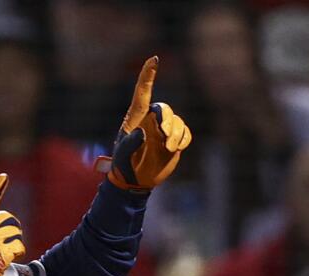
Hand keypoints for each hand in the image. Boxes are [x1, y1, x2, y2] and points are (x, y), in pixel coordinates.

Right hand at [0, 174, 25, 275]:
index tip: (3, 177)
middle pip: (8, 218)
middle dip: (11, 229)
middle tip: (8, 240)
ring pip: (16, 231)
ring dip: (16, 241)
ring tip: (8, 251)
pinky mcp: (3, 252)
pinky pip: (19, 246)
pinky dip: (18, 251)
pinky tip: (12, 257)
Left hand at [96, 56, 191, 191]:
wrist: (135, 182)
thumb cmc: (124, 166)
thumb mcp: (122, 155)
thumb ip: (130, 143)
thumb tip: (143, 131)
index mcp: (135, 118)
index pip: (142, 93)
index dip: (148, 75)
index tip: (154, 59)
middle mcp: (150, 121)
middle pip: (164, 109)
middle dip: (168, 121)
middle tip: (165, 137)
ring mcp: (163, 131)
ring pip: (177, 122)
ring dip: (176, 134)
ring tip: (169, 149)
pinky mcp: (174, 141)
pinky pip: (185, 133)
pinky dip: (184, 139)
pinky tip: (175, 149)